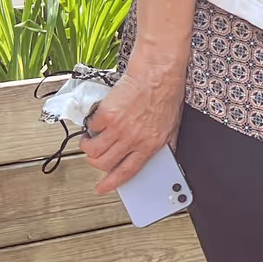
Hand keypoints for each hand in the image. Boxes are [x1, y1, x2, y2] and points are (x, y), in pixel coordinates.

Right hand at [80, 54, 187, 193]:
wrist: (157, 73)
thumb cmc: (166, 95)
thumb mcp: (173, 126)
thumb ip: (167, 145)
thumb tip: (166, 158)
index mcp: (150, 145)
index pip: (128, 171)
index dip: (112, 183)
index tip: (102, 188)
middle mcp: (133, 139)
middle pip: (103, 163)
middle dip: (96, 163)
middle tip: (97, 155)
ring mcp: (119, 128)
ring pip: (93, 150)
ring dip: (89, 147)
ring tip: (93, 139)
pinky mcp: (107, 114)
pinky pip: (91, 128)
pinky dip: (92, 127)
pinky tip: (99, 120)